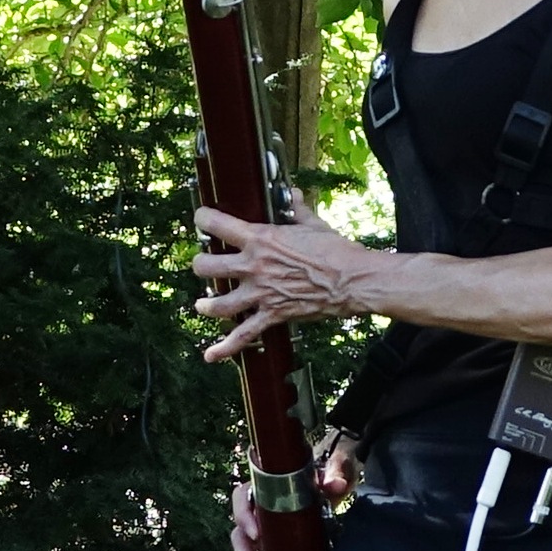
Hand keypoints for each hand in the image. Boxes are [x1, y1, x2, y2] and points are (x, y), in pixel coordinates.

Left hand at [191, 202, 380, 360]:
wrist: (351, 280)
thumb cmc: (334, 250)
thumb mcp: (313, 224)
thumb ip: (297, 210)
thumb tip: (293, 195)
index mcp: (261, 239)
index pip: (218, 225)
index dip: (203, 219)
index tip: (201, 218)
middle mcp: (254, 266)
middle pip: (206, 267)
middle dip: (200, 265)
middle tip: (204, 265)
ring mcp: (260, 293)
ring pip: (217, 304)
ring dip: (206, 305)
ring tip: (202, 305)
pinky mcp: (272, 315)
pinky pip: (244, 335)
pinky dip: (225, 348)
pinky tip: (211, 355)